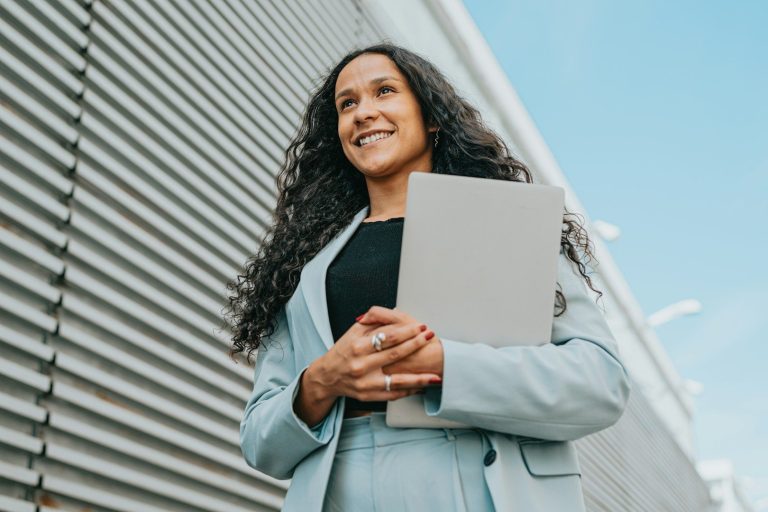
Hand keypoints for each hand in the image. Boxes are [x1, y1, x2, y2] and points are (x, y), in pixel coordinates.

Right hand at [304, 309, 440, 402]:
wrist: (327, 377)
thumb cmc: (343, 351)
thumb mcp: (352, 332)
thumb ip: (373, 321)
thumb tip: (396, 311)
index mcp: (357, 347)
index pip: (387, 337)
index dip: (407, 331)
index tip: (420, 327)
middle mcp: (361, 365)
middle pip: (395, 355)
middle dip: (416, 345)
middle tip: (431, 338)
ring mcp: (365, 383)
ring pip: (398, 381)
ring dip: (419, 378)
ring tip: (436, 375)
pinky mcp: (369, 396)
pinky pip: (394, 394)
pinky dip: (410, 390)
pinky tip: (422, 386)